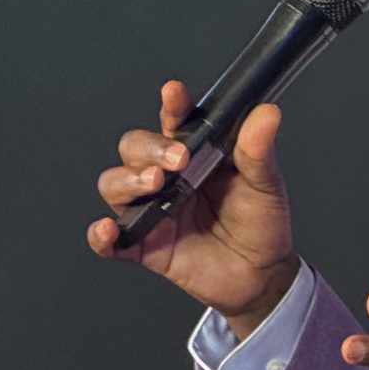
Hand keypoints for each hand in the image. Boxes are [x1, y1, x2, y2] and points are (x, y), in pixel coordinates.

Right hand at [87, 81, 299, 338]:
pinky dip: (101, 235)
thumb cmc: (261, 224)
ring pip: (115, 185)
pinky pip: (110, 241)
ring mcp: (151, 210)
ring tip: (153, 184)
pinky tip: (108, 229)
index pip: (175, 123)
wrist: (261, 276)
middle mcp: (167, 178)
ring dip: (126, 180)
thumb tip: (266, 114)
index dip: (171, 106)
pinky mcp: (144, 246)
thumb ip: (258, 152)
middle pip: (134, 149)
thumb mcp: (265, 184)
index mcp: (195, 155)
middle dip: (149, 149)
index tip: (174, 93)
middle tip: (177, 160)